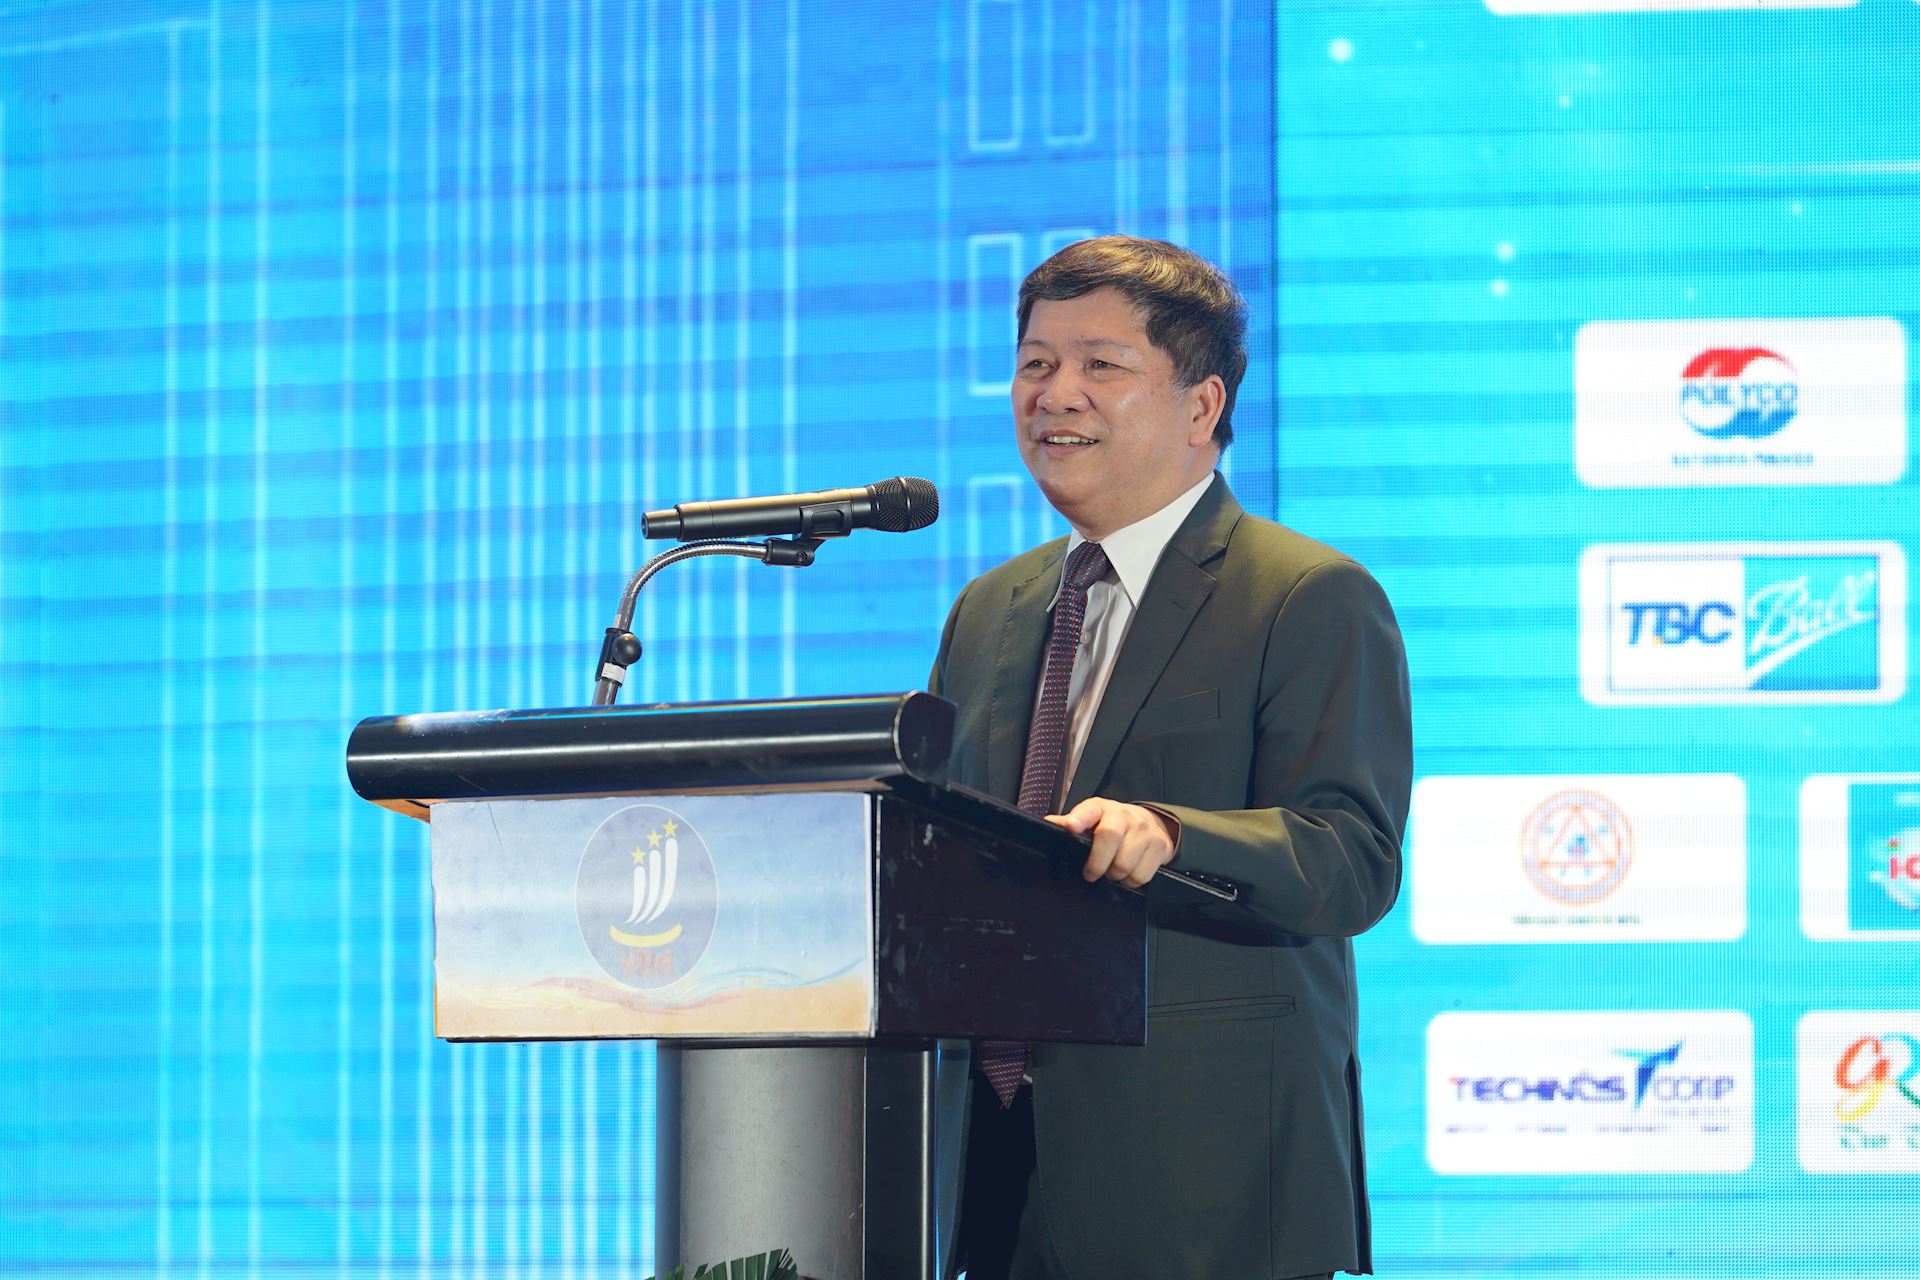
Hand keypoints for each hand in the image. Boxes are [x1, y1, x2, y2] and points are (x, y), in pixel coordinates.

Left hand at [1045, 797, 1178, 887]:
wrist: (1151, 823)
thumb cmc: (1114, 824)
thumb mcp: (1092, 818)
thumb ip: (1072, 822)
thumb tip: (1049, 824)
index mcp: (1102, 808)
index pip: (1089, 810)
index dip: (1079, 818)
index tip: (1071, 827)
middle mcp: (1124, 815)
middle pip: (1109, 838)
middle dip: (1097, 864)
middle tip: (1091, 873)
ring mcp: (1144, 830)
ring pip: (1125, 864)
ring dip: (1114, 875)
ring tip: (1112, 870)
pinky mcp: (1160, 846)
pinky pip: (1141, 876)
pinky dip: (1131, 881)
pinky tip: (1127, 872)